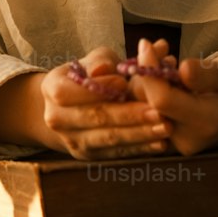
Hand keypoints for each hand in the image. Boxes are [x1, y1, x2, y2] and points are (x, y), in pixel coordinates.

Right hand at [40, 42, 173, 159]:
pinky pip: (116, 153)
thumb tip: (122, 60)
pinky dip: (139, 148)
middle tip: (158, 111)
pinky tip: (160, 143)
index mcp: (52, 88)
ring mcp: (72, 141)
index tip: (124, 83)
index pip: (70, 91)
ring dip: (139, 135)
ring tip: (165, 127)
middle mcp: (57, 118)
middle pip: (94, 117)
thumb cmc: (88, 75)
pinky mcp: (89, 156)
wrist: (71, 107)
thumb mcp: (93, 60)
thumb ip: (107, 60)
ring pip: (107, 138)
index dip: (97, 88)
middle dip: (128, 116)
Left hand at [125, 38, 217, 156]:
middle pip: (146, 104)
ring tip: (166, 60)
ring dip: (146, 78)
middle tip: (160, 48)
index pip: (163, 100)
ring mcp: (172, 143)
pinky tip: (163, 74)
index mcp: (207, 121)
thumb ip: (210, 73)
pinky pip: (144, 111)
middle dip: (146, 71)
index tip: (147, 45)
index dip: (150, 72)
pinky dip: (147, 88)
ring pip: (140, 106)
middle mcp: (186, 138)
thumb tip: (183, 69)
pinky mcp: (163, 140)